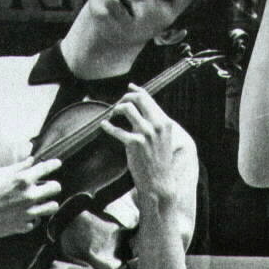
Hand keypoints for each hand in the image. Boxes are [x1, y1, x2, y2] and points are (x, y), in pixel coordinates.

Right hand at [0, 156, 61, 236]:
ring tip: (40, 202)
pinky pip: (37, 221)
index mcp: (23, 180)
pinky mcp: (24, 225)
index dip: (54, 164)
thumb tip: (31, 160)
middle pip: (56, 188)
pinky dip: (32, 217)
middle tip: (46, 186)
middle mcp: (29, 196)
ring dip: (47, 202)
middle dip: (52, 185)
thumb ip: (18, 167)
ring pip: (52, 206)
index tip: (57, 164)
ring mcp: (28, 212)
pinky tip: (24, 213)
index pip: (47, 168)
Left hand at [103, 88, 184, 207]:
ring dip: (117, 109)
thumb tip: (142, 107)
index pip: (149, 98)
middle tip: (118, 105)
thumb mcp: (161, 138)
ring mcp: (146, 133)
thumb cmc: (158, 160)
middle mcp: (157, 125)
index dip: (136, 90)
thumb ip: (153, 122)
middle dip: (125, 97)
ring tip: (113, 114)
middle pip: (138, 98)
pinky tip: (104, 125)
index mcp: (164, 122)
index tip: (129, 87)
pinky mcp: (135, 143)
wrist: (159, 181)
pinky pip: (117, 130)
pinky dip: (108, 126)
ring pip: (128, 108)